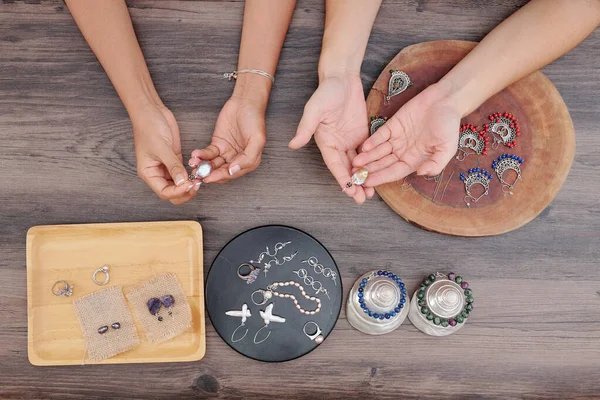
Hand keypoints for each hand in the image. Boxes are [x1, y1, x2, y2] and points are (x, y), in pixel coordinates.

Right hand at [133, 104, 199, 204]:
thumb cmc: (149, 127)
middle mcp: (157, 173)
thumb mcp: (162, 148)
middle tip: (197, 184)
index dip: (178, 192)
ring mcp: (166, 168)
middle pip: (172, 193)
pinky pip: (183, 174)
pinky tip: (198, 172)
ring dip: (189, 185)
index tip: (191, 185)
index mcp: (148, 173)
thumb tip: (182, 183)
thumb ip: (173, 166)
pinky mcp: (174, 160)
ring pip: (179, 185)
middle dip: (185, 192)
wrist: (151, 112)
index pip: (164, 192)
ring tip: (200, 178)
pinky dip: (190, 176)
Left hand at [189, 96, 265, 182]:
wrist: (245, 102)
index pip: (233, 174)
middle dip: (209, 173)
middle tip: (198, 174)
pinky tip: (196, 155)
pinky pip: (208, 153)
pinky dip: (201, 155)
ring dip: (203, 166)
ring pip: (213, 164)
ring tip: (194, 163)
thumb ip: (248, 158)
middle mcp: (237, 160)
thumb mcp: (257, 140)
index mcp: (249, 162)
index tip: (210, 178)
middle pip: (221, 171)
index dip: (221, 176)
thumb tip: (233, 170)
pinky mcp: (217, 144)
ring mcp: (226, 152)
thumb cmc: (255, 119)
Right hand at [289, 74, 374, 203]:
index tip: (349, 190)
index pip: (334, 165)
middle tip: (362, 199)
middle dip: (354, 184)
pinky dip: (372, 165)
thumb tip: (293, 144)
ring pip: (358, 164)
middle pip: (346, 169)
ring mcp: (350, 141)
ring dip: (363, 178)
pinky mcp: (362, 134)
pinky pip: (368, 153)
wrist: (342, 77)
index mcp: (326, 142)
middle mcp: (337, 145)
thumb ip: (305, 128)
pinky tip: (378, 175)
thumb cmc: (327, 91)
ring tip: (370, 194)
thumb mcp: (315, 109)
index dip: (342, 179)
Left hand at [353, 83, 460, 185]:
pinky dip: (372, 141)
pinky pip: (380, 135)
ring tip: (355, 162)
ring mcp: (397, 139)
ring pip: (379, 151)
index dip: (380, 178)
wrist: (446, 101)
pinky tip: (364, 147)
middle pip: (383, 164)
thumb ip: (436, 163)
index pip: (393, 172)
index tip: (367, 183)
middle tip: (355, 175)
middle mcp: (403, 152)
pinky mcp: (393, 125)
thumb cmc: (449, 126)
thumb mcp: (447, 148)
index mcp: (414, 160)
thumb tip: (420, 174)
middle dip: (369, 170)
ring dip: (367, 157)